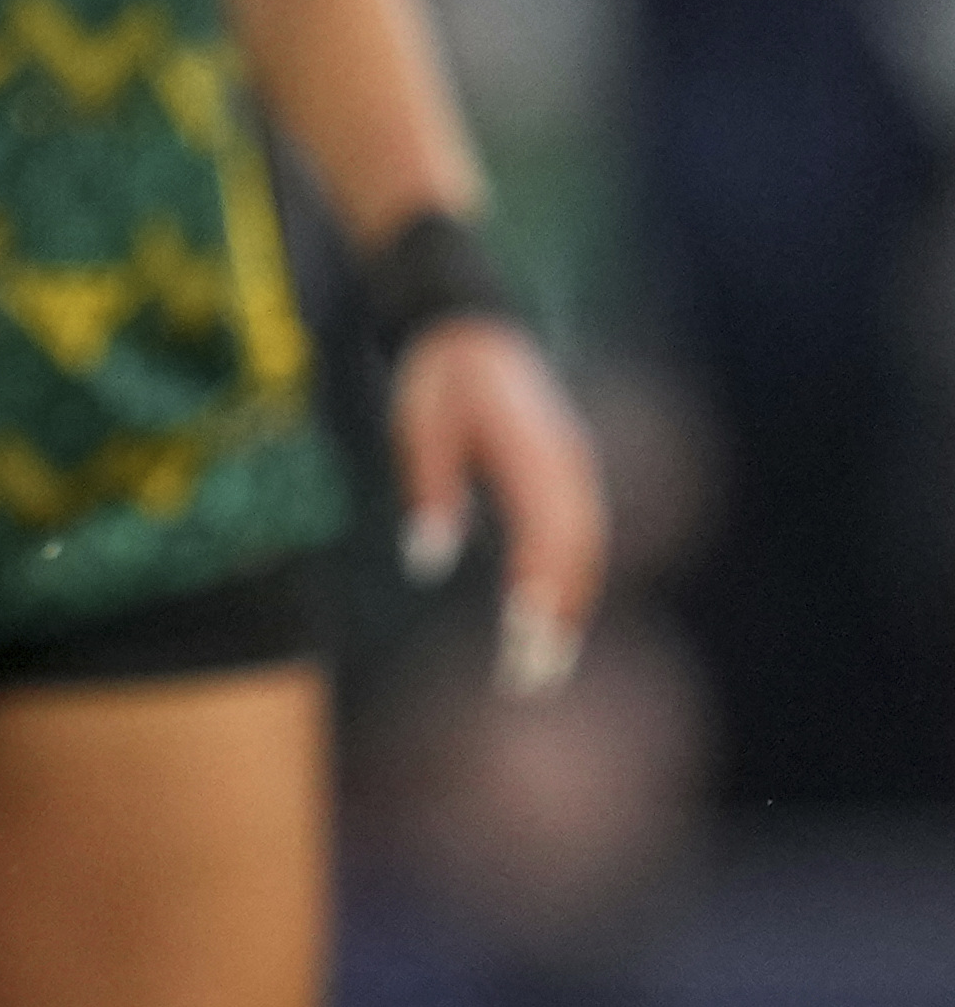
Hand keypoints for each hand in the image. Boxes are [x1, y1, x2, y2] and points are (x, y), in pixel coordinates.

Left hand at [394, 316, 610, 696]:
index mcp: (533, 453)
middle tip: (531, 675)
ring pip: (586, 552)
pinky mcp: (572, 477)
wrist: (472, 331)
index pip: (544, 534)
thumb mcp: (421, 427)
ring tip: (544, 664)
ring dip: (571, 607)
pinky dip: (572, 581)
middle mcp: (568, 466)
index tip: (523, 639)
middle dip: (559, 617)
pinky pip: (582, 537)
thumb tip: (425, 562)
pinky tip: (553, 620)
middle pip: (575, 554)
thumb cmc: (440, 380)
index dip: (539, 590)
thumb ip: (430, 489)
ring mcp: (577, 471)